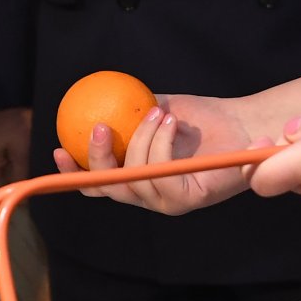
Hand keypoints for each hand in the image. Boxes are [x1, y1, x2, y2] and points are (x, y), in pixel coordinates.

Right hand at [0, 106, 33, 198]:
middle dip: (11, 175)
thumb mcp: (23, 150)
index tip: (30, 188)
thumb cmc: (13, 120)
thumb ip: (22, 176)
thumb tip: (23, 194)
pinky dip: (1, 149)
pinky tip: (14, 140)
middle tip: (31, 166)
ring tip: (24, 151)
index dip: (13, 193)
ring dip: (7, 161)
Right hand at [51, 92, 270, 214]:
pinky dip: (161, 144)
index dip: (73, 173)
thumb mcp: (156, 109)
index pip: (98, 185)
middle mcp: (149, 196)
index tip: (57, 149)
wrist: (243, 124)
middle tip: (100, 126)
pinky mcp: (187, 200)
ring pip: (134, 176)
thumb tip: (93, 98)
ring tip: (157, 113)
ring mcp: (168, 202)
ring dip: (141, 139)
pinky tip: (169, 122)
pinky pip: (160, 173)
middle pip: (108, 187)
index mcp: (137, 180)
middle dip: (98, 159)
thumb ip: (127, 109)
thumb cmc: (201, 118)